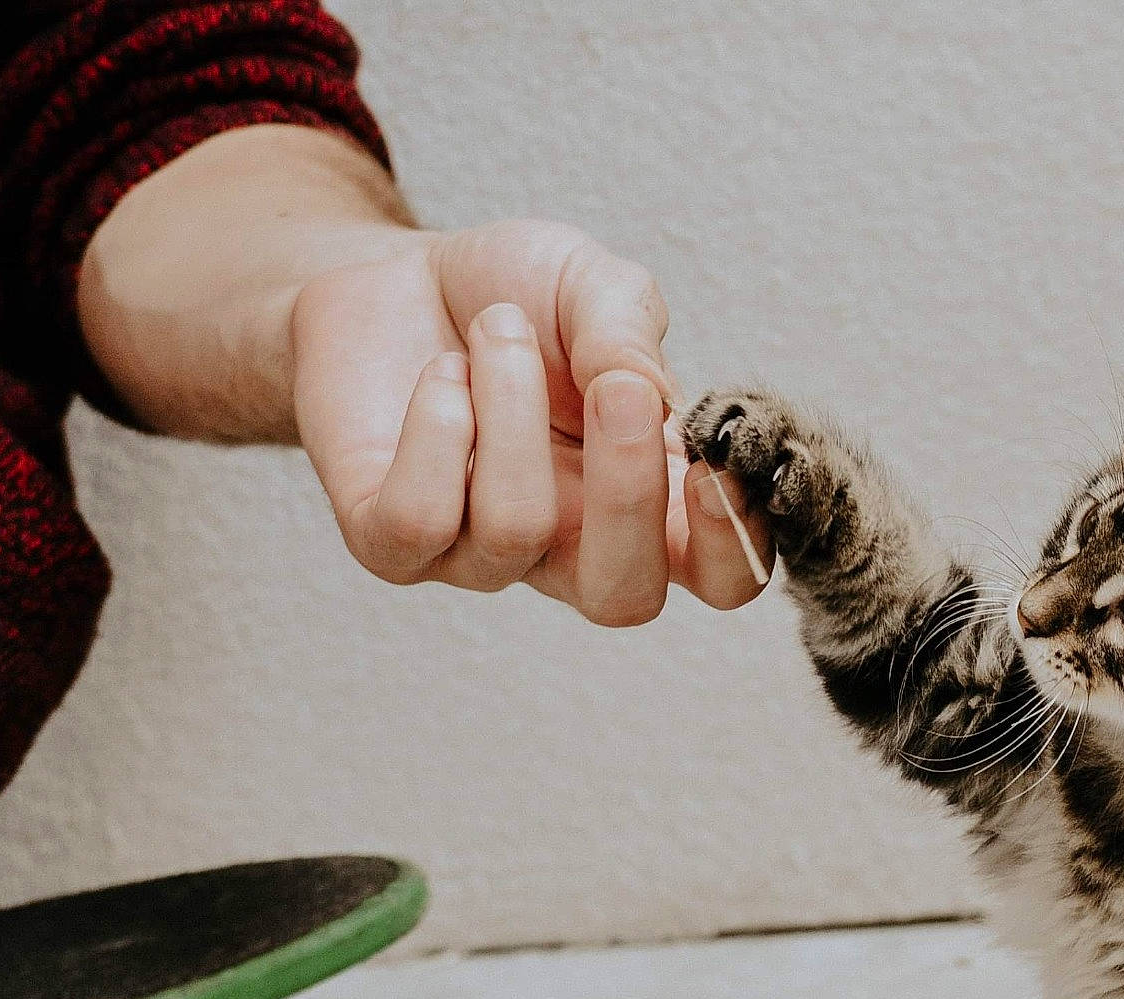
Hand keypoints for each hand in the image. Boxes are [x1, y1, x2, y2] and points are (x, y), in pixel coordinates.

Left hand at [291, 219, 770, 622]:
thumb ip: (632, 331)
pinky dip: (436, 425)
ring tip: (499, 328)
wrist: (389, 274)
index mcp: (652, 500)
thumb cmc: (510, 293)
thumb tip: (647, 396)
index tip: (714, 461)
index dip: (734, 543)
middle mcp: (572, 546)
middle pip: (624, 598)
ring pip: (513, 531)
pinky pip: (418, 520)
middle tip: (613, 390)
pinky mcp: (389, 544)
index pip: (720, 577)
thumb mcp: (595, 283)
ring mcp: (480, 554)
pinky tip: (442, 374)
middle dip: (627, 495)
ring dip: (512, 405)